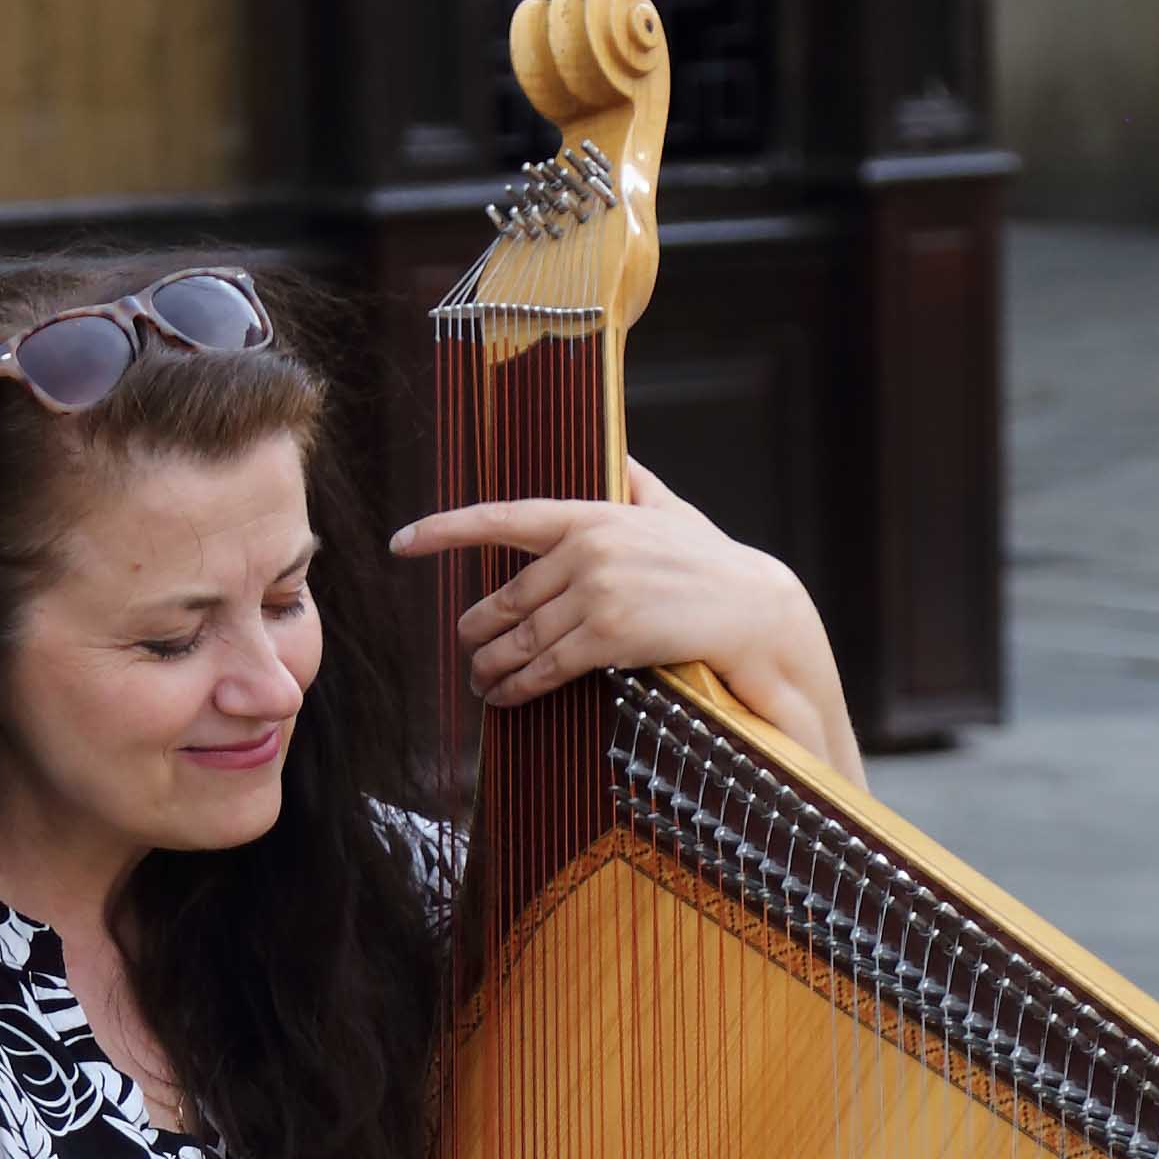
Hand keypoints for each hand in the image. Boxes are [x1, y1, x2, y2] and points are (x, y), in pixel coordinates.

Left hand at [392, 461, 864, 779]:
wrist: (755, 609)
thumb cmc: (713, 564)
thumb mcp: (672, 512)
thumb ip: (637, 486)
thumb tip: (621, 459)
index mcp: (592, 514)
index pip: (503, 517)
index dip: (446, 530)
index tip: (403, 543)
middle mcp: (586, 549)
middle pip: (506, 597)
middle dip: (479, 630)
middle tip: (464, 651)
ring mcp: (595, 592)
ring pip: (520, 637)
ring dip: (493, 666)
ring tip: (480, 683)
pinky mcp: (607, 635)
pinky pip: (546, 667)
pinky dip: (520, 686)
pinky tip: (505, 699)